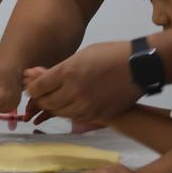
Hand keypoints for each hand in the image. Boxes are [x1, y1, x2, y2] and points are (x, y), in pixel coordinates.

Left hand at [23, 41, 137, 121]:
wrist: (140, 67)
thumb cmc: (109, 55)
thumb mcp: (79, 55)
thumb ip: (58, 69)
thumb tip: (34, 75)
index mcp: (67, 73)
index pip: (37, 88)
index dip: (31, 87)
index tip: (32, 84)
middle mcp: (75, 92)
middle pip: (46, 102)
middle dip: (39, 98)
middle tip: (40, 93)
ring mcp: (88, 106)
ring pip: (60, 113)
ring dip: (54, 106)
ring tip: (55, 98)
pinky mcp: (99, 115)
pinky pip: (76, 118)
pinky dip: (69, 112)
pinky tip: (71, 104)